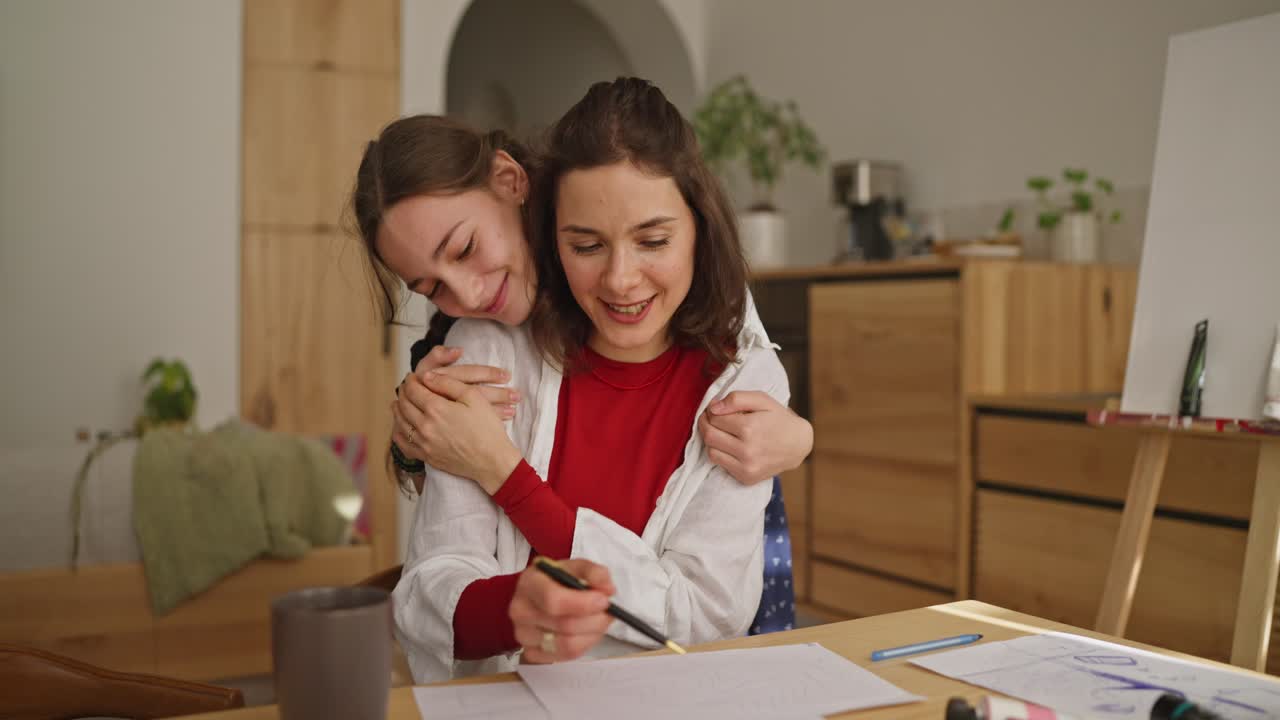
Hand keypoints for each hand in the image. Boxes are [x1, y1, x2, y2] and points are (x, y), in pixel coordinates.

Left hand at [393, 372, 523, 493]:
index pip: (413, 390)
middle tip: (406, 387)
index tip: (412, 376)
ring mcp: (424, 443)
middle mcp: (425, 426)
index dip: (411, 380)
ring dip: (397, 410)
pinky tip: (400, 427)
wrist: (492, 461)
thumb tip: (427, 376)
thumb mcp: (473, 397)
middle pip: (404, 404)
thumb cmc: (487, 428)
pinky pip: (403, 445)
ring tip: (399, 402)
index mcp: (436, 409)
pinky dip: (398, 433)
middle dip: (403, 392)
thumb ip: (448, 383)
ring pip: (401, 423)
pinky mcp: (426, 456)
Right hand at [510, 559, 615, 663]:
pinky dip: (583, 645)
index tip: (603, 601)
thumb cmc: (560, 580)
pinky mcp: (531, 653)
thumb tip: (607, 589)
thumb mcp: (578, 567)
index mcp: (529, 582)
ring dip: (592, 634)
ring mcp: (523, 635)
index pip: (554, 600)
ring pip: (567, 645)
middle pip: (564, 625)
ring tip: (597, 621)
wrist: (542, 596)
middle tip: (608, 612)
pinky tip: (584, 632)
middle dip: (595, 620)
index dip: (583, 604)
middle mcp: (520, 610)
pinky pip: (565, 657)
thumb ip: (596, 573)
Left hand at [698, 391, 812, 484]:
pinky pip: (720, 464)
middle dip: (705, 424)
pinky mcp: (746, 477)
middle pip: (709, 436)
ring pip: (711, 452)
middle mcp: (747, 450)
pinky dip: (720, 453)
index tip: (714, 408)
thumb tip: (713, 407)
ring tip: (720, 431)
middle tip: (710, 418)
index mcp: (749, 428)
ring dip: (711, 440)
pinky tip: (730, 445)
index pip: (714, 418)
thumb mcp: (762, 399)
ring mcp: (746, 467)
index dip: (711, 411)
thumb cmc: (778, 418)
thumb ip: (736, 399)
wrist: (797, 444)